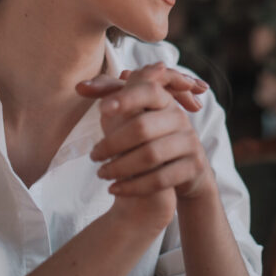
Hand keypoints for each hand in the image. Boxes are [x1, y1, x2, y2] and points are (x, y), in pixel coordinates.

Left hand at [81, 63, 215, 211]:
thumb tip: (81, 87)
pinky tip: (115, 189)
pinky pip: (161, 179)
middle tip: (93, 156)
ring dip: (120, 167)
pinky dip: (134, 186)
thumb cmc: (149, 136)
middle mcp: (179, 117)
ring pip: (151, 155)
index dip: (126, 98)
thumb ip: (110, 97)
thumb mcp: (133, 115)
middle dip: (112, 143)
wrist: (182, 170)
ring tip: (102, 174)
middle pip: (142, 127)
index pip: (147, 90)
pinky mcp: (194, 167)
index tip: (102, 109)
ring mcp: (190, 142)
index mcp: (164, 100)